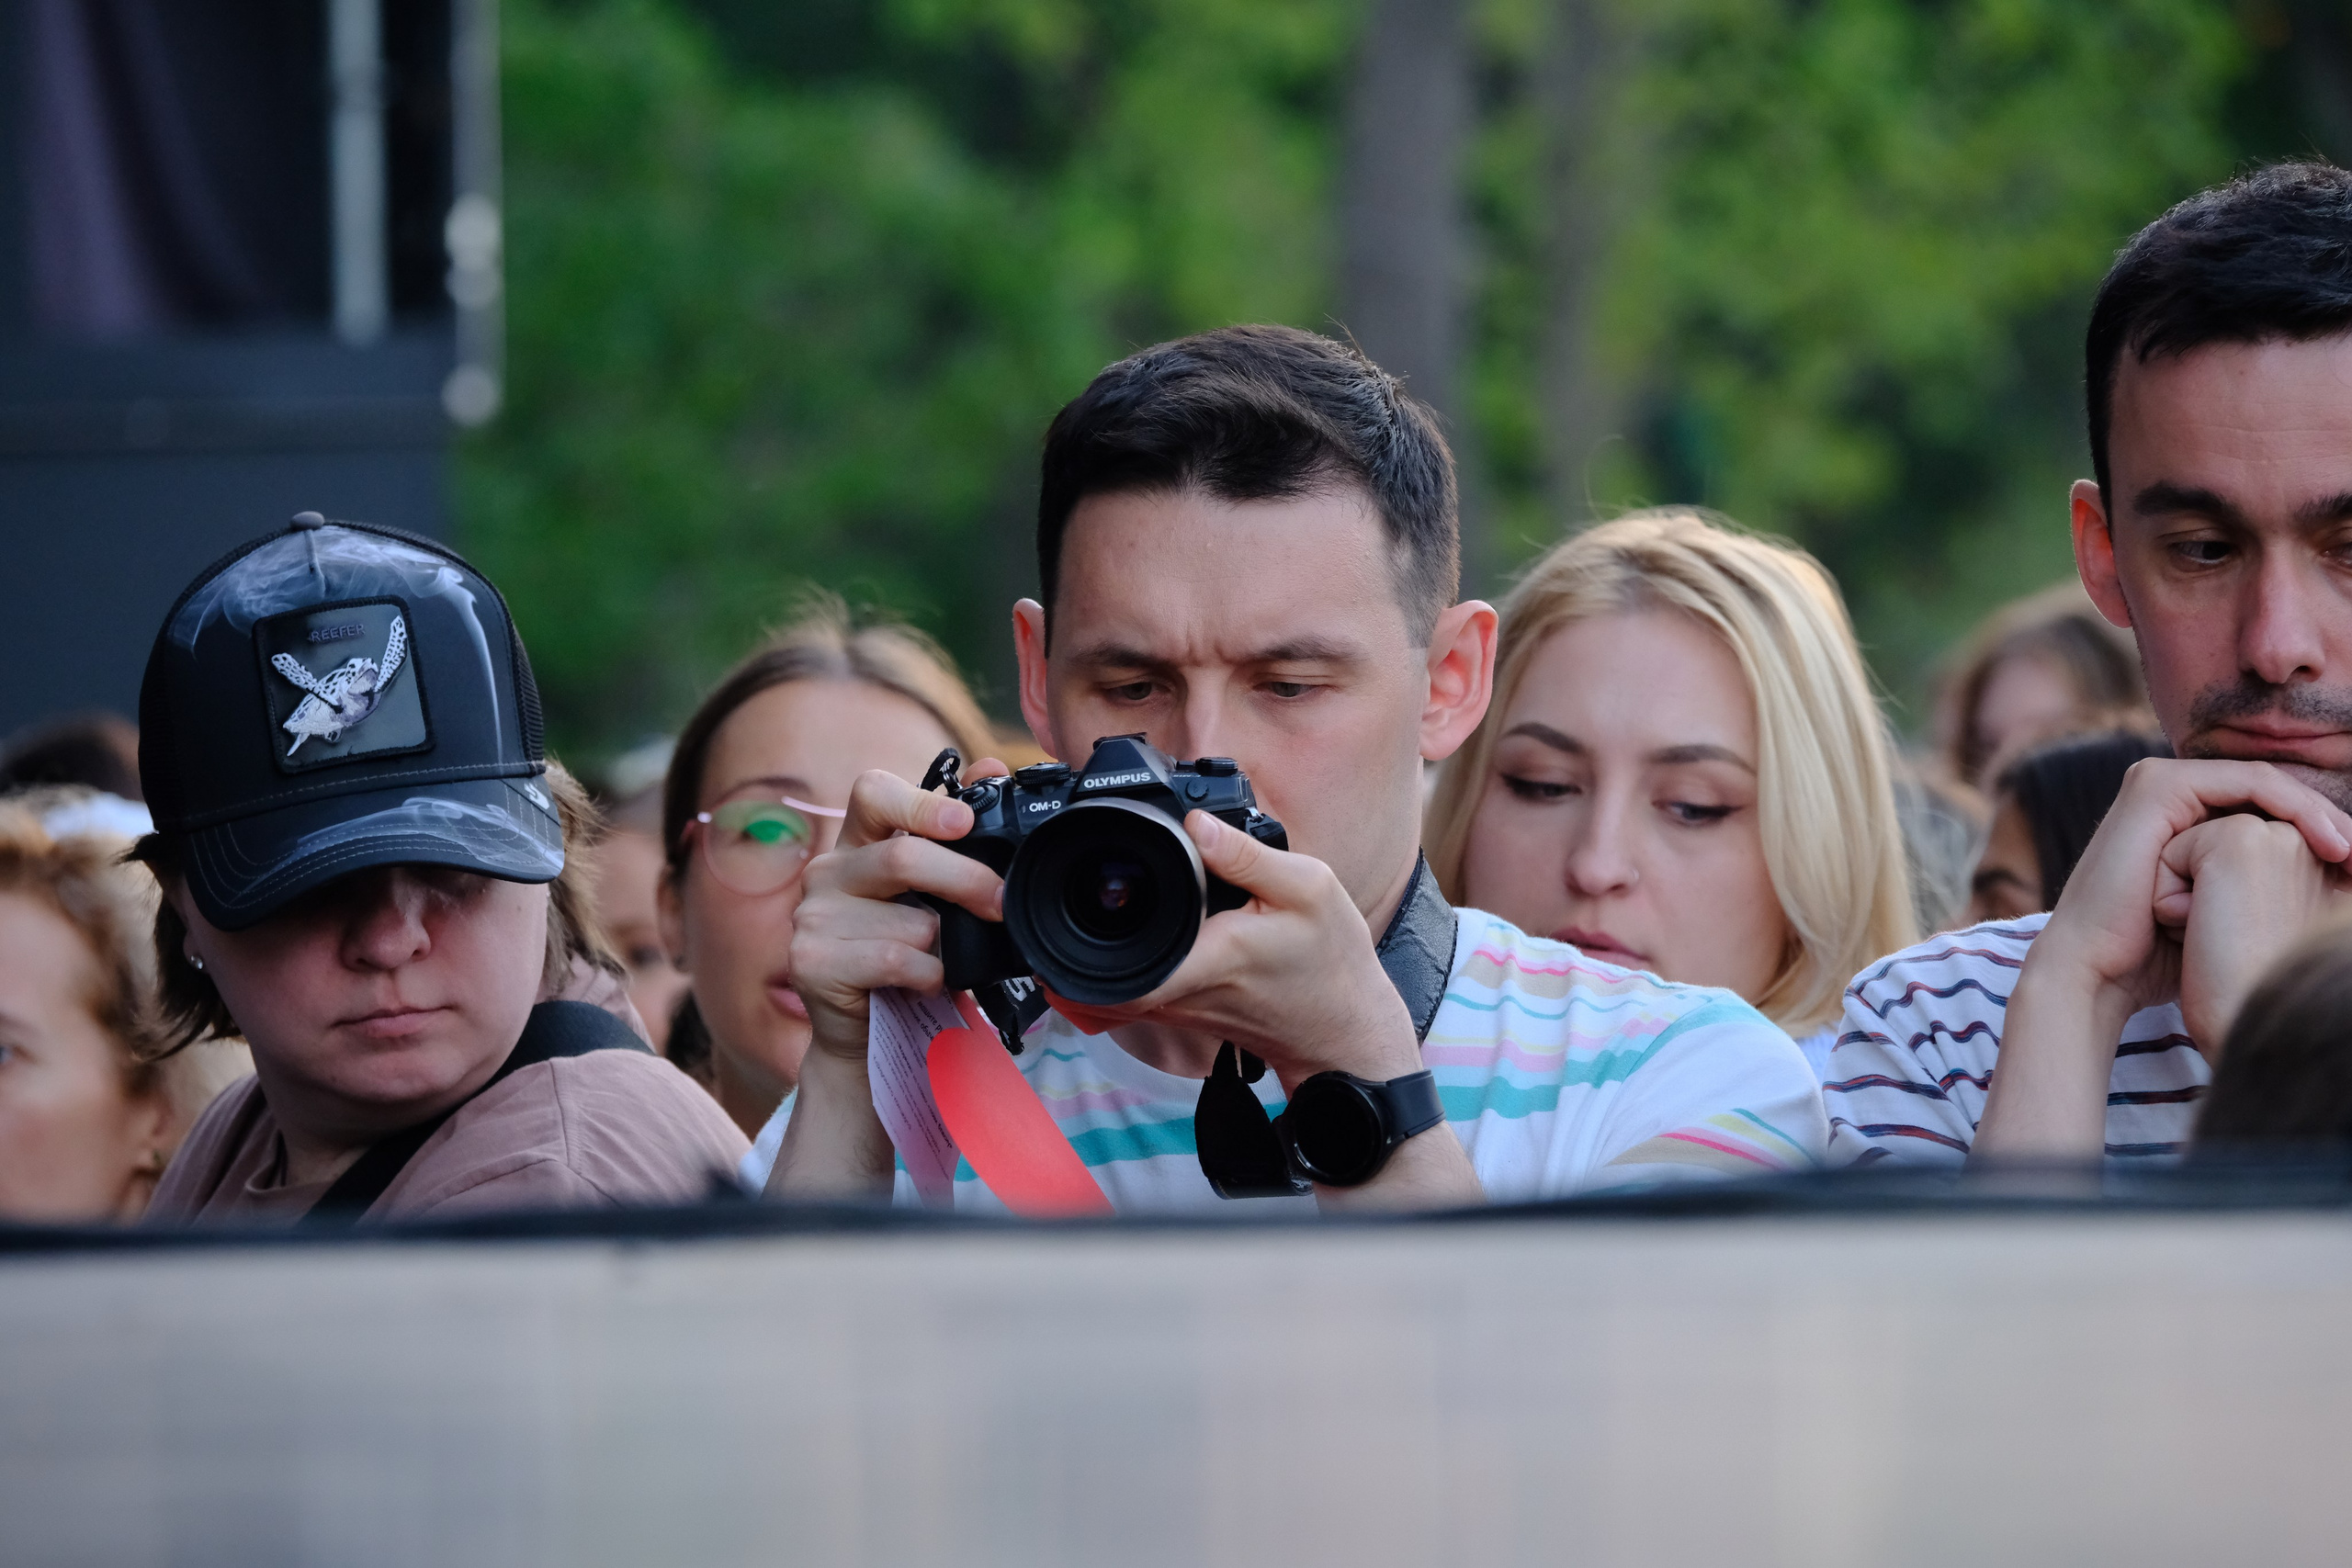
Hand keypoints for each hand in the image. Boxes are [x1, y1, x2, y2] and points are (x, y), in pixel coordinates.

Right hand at [787, 763, 1008, 1067]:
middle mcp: (827, 871)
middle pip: (903, 857)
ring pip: (911, 920)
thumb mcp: (934, 892)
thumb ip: (957, 835)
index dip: (919, 802)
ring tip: (938, 961)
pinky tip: (922, 983)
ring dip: (943, 948)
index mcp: (857, 843)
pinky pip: (897, 961)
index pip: (872, 792)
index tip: (964, 823)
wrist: (866, 1031)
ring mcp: (812, 916)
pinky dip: (928, 976)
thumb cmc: (906, 953)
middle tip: (999, 902)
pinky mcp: (812, 961)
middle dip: (965, 881)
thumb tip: (990, 767)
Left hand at [1042, 811, 1421, 1090]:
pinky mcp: (1177, 1013)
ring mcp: (1172, 1009)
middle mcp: (1176, 993)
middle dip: (1050, 943)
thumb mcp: (1308, 890)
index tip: (1042, 908)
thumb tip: (1197, 821)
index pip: (1110, 968)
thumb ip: (1249, 855)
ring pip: (1096, 992)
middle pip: (1084, 982)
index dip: (1064, 944)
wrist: (1343, 1030)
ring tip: (1051, 909)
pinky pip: (1118, 996)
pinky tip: (1090, 936)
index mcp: (1201, 960)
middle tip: (1030, 893)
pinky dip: (1094, 971)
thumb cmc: (1331, 963)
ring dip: (1068, 957)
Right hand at [2029, 759, 2350, 1021]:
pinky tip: (2327, 843)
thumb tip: (2323, 888)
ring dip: (2320, 813)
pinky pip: (2247, 782)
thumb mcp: (2223, 914)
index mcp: (2179, 819)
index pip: (2266, 809)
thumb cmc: (2155, 958)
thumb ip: (2256, 888)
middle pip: (2269, 794)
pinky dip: (2294, 807)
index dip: (2321, 834)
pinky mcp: (2156, 786)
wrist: (2096, 971)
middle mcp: (2168, 794)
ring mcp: (2159, 783)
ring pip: (2265, 783)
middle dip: (2328, 821)